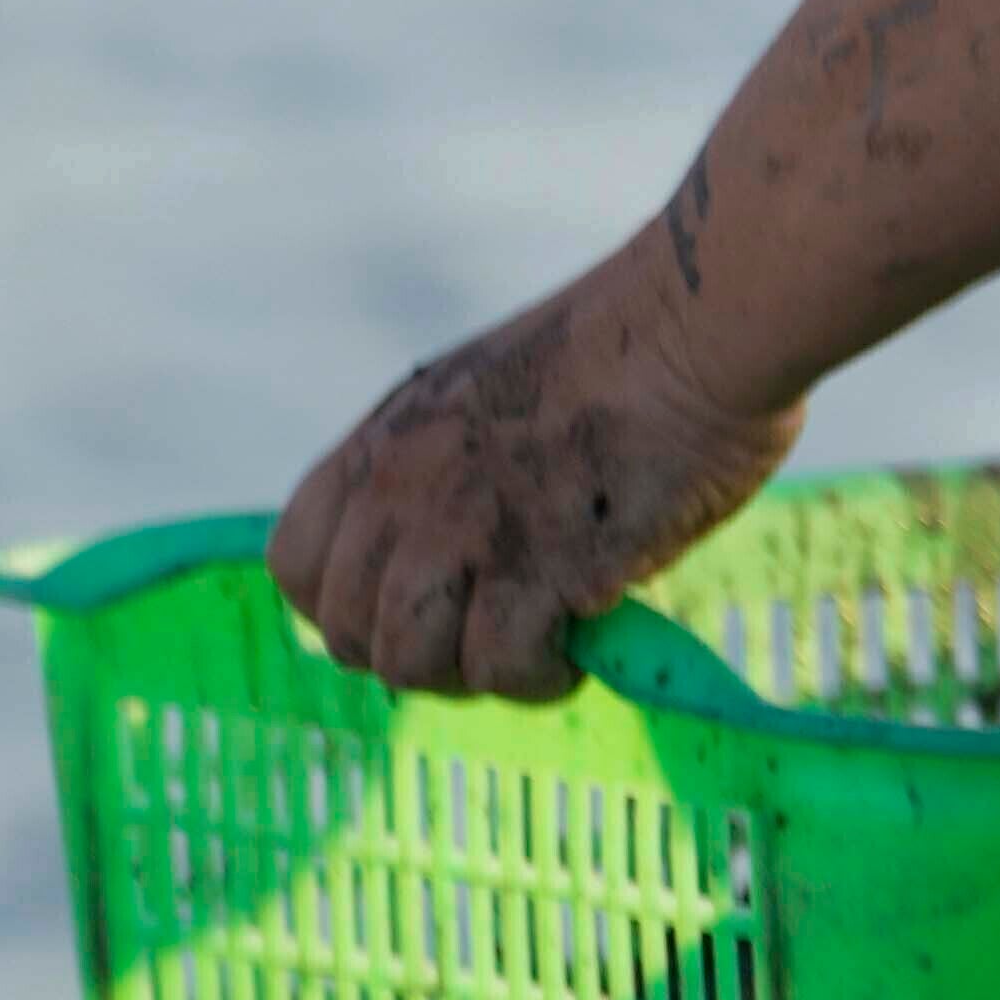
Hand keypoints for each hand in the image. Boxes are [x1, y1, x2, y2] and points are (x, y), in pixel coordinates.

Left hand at [276, 241, 801, 701]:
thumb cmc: (630, 344)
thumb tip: (454, 550)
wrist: (702, 323)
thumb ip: (443, 466)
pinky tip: (580, 651)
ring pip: (412, 662)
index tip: (406, 610)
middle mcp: (401, 490)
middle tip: (494, 638)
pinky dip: (537, 677)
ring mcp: (463, 532)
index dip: (342, 606)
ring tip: (541, 648)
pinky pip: (501, 666)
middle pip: (351, 632)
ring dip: (475, 672)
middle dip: (419, 653)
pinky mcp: (538, 568)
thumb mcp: (485, 389)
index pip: (296, 564)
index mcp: (384, 440)